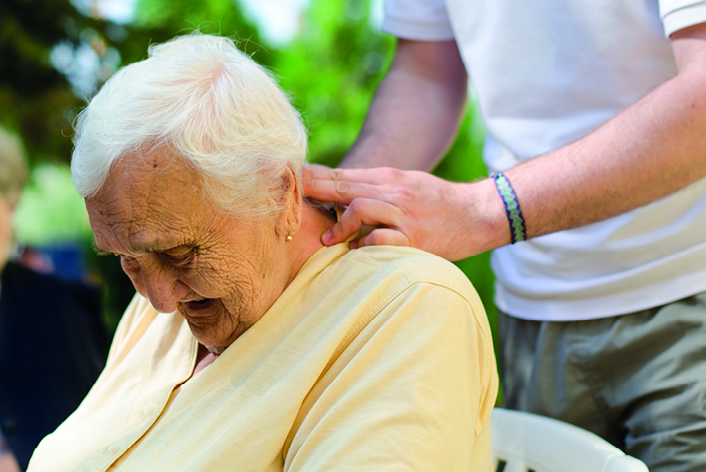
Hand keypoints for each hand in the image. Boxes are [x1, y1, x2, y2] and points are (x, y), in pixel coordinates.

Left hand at [302, 164, 507, 260]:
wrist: (478, 213)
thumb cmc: (437, 203)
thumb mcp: (406, 186)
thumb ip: (375, 190)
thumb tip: (339, 196)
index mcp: (388, 179)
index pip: (342, 175)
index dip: (313, 176)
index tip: (288, 178)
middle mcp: (393, 193)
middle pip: (344, 187)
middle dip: (312, 190)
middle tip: (287, 197)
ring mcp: (404, 215)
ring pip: (360, 208)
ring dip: (339, 224)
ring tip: (327, 241)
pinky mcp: (415, 239)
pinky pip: (382, 239)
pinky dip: (366, 245)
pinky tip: (358, 253)